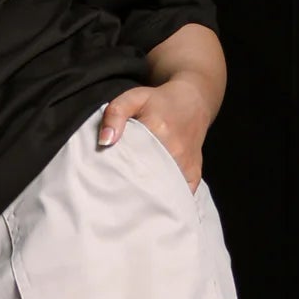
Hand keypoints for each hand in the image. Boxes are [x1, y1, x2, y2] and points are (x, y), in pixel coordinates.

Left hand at [96, 74, 215, 189]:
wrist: (193, 102)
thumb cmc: (158, 101)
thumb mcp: (133, 98)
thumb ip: (115, 114)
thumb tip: (105, 141)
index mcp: (159, 130)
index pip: (131, 161)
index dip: (117, 172)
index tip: (107, 178)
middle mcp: (176, 150)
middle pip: (146, 180)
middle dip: (130, 188)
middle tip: (116, 191)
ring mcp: (187, 165)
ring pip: (162, 191)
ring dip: (147, 197)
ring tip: (132, 197)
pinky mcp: (194, 175)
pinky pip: (179, 195)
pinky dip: (166, 200)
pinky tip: (152, 200)